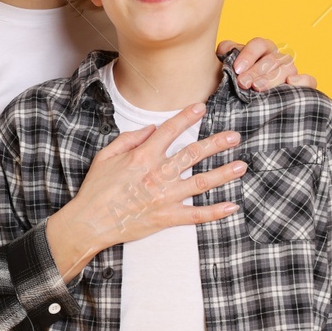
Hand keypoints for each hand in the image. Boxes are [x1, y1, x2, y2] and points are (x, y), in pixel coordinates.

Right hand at [44, 104, 244, 276]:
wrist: (90, 222)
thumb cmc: (95, 189)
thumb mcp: (106, 156)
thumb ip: (129, 139)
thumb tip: (150, 129)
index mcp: (143, 157)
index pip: (170, 131)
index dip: (187, 117)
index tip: (201, 108)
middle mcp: (158, 174)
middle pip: (194, 154)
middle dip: (217, 143)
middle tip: (234, 137)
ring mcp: (165, 197)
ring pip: (201, 182)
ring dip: (223, 173)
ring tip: (241, 166)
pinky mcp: (166, 217)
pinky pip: (196, 215)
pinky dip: (215, 212)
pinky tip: (231, 206)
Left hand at [217, 36, 315, 89]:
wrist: (240, 104)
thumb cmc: (234, 83)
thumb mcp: (226, 67)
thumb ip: (226, 54)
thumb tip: (227, 49)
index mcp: (262, 50)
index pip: (260, 44)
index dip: (249, 54)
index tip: (236, 69)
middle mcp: (278, 59)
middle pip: (273, 59)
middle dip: (256, 71)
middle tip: (243, 83)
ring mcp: (290, 72)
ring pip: (288, 68)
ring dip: (272, 78)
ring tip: (257, 88)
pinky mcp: (300, 88)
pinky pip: (310, 81)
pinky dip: (303, 80)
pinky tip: (290, 82)